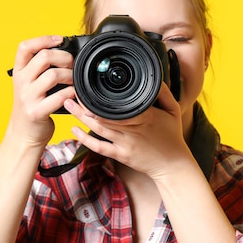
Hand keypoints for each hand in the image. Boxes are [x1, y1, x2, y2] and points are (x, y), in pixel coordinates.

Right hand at [8, 35, 74, 145]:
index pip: (24, 47)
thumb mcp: (29, 86)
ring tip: (74, 81)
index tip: (59, 40)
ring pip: (53, 75)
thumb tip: (63, 54)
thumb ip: (39, 71)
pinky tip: (74, 95)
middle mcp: (21, 83)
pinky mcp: (37, 112)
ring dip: (70, 76)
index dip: (43, 39)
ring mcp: (28, 97)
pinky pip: (60, 96)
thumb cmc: (32, 107)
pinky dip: (72, 93)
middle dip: (64, 57)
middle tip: (72, 64)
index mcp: (19, 73)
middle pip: (43, 57)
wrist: (23, 135)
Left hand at [64, 83, 192, 179]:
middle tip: (71, 91)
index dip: (100, 98)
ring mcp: (125, 144)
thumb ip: (163, 93)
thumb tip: (154, 79)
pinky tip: (75, 130)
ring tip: (68, 104)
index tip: (89, 86)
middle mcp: (132, 130)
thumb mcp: (174, 110)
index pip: (118, 106)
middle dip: (85, 104)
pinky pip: (99, 148)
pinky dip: (85, 140)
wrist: (173, 164)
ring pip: (98, 129)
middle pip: (103, 115)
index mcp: (145, 116)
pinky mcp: (121, 155)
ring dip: (80, 117)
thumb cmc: (172, 136)